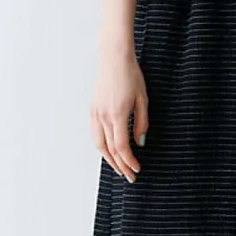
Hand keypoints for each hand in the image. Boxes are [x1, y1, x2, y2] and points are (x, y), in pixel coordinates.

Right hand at [90, 49, 147, 183]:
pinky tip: (110, 151)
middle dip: (120, 165)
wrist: (114, 59)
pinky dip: (102, 146)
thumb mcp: (142, 99)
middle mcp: (103, 116)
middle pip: (110, 149)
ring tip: (119, 168)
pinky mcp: (93, 110)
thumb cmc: (131, 75)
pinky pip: (95, 134)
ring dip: (109, 159)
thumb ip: (142, 123)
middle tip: (130, 176)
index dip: (129, 161)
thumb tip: (141, 143)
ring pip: (100, 144)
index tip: (137, 169)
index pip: (122, 147)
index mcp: (117, 115)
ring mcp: (95, 113)